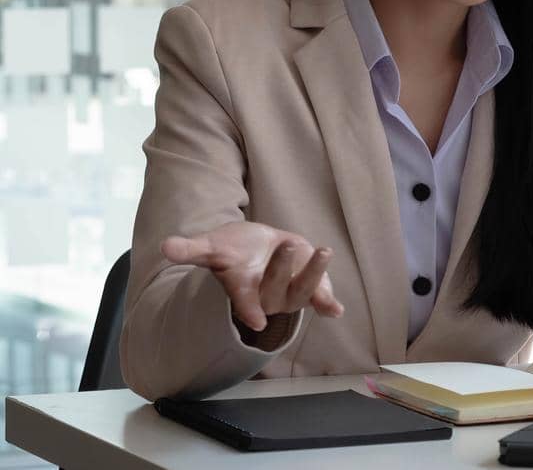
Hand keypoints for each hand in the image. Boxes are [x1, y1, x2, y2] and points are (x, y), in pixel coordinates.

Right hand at [161, 222, 344, 331]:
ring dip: (314, 274)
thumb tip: (164, 247)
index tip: (257, 321)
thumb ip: (192, 249)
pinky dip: (328, 304)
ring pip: (303, 291)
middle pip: (276, 288)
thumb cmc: (233, 251)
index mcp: (241, 289)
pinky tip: (335, 310)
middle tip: (286, 244)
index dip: (249, 310)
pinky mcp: (309, 288)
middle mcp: (266, 296)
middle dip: (282, 268)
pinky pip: (320, 300)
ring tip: (323, 251)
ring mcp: (289, 294)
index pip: (244, 303)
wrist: (258, 250)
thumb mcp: (213, 246)